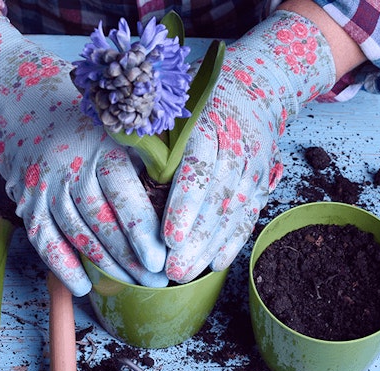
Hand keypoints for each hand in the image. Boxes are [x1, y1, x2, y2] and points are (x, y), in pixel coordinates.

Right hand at [0, 16, 166, 295]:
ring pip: (76, 234)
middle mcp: (71, 168)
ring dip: (105, 266)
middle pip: (101, 222)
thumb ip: (149, 156)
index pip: (123, 195)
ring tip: (133, 285)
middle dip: (130, 257)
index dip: (142, 231)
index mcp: (101, 148)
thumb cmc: (86, 117)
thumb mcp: (120, 125)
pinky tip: (84, 286)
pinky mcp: (26, 200)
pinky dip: (62, 266)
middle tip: (156, 282)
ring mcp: (44, 186)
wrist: (19, 98)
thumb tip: (184, 192)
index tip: (161, 259)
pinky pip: (43, 240)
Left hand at [162, 10, 335, 282]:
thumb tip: (118, 160)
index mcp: (208, 123)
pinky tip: (215, 263)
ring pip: (234, 210)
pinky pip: (249, 215)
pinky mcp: (262, 182)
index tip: (169, 236)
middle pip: (218, 197)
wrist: (256, 87)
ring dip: (211, 246)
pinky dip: (233, 241)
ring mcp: (253, 166)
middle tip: (172, 268)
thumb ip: (151, 133)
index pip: (199, 167)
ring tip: (185, 273)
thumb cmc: (197, 101)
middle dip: (196, 237)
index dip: (186, 204)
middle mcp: (236, 145)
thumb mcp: (174, 105)